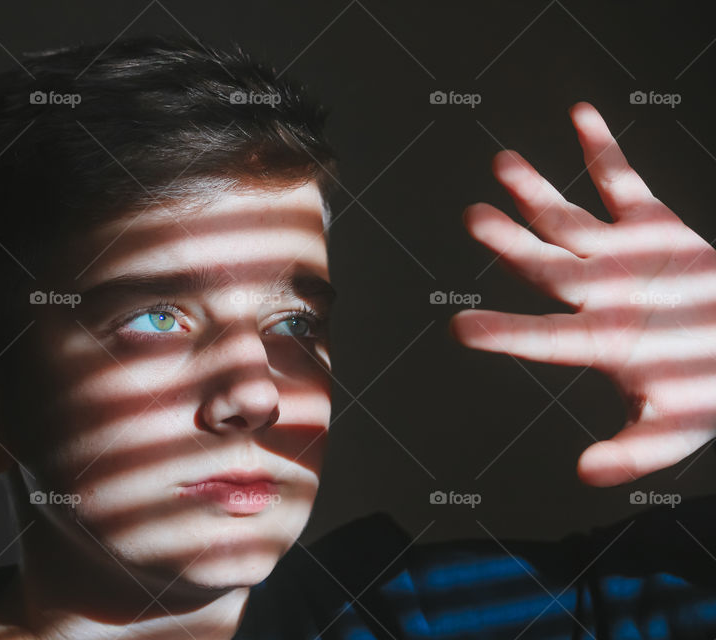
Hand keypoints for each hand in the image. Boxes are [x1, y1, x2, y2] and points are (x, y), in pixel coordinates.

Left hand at [450, 101, 715, 486]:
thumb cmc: (708, 393)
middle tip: (473, 217)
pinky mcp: (650, 227)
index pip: (542, 337)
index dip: (503, 332)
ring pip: (566, 219)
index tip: (458, 329)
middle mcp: (596, 295)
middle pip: (542, 264)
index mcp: (598, 342)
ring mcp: (618, 257)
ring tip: (501, 165)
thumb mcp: (676, 430)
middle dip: (508, 242)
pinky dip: (604, 149)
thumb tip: (585, 476)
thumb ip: (633, 452)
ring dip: (535, 191)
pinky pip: (622, 181)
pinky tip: (580, 114)